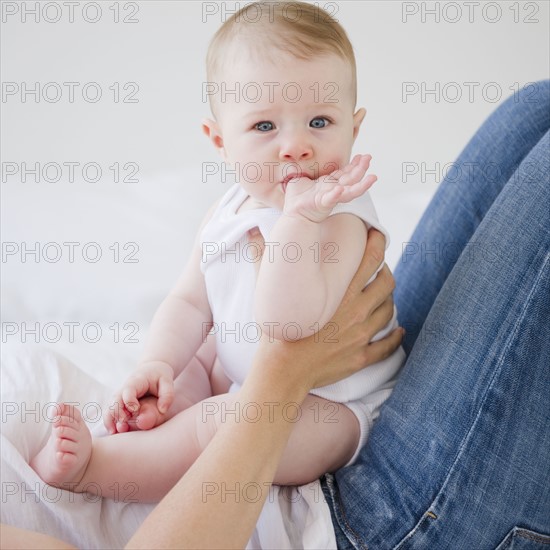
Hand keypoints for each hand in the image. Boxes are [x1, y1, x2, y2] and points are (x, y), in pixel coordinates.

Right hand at [104, 361, 174, 433]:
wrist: (152, 369)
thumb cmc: (160, 376)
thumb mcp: (168, 382)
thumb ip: (167, 395)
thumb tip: (162, 410)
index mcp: (136, 381)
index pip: (128, 390)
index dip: (129, 400)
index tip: (135, 410)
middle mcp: (125, 388)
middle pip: (115, 399)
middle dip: (117, 412)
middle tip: (123, 425)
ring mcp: (121, 395)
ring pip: (110, 406)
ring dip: (110, 419)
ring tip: (114, 432)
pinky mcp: (120, 402)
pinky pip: (111, 411)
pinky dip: (110, 420)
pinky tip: (113, 431)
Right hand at [253, 228, 402, 391]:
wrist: (282, 372)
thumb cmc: (276, 330)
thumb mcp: (269, 291)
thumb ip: (263, 259)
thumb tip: (252, 234)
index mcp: (340, 293)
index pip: (371, 260)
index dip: (378, 244)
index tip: (377, 236)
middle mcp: (357, 312)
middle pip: (387, 284)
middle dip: (386, 272)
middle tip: (379, 269)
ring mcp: (362, 336)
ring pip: (389, 311)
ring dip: (388, 301)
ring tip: (381, 296)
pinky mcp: (361, 357)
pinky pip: (388, 345)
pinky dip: (396, 336)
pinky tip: (398, 330)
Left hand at [283, 154, 376, 222]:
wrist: (292, 214)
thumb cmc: (296, 199)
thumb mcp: (302, 179)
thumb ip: (306, 172)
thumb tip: (300, 160)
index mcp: (329, 184)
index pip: (345, 173)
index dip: (354, 165)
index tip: (361, 156)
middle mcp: (333, 190)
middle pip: (351, 179)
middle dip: (361, 168)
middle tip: (369, 158)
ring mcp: (329, 197)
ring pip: (349, 191)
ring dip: (361, 185)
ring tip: (372, 178)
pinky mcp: (322, 203)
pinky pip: (330, 199)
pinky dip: (335, 194)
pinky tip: (340, 189)